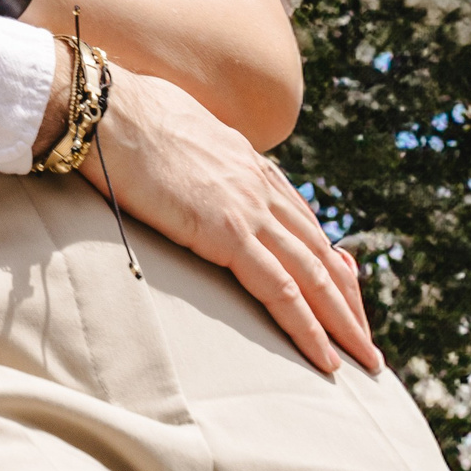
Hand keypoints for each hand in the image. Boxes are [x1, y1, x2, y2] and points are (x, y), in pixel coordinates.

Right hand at [88, 65, 379, 375]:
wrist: (104, 109)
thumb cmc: (120, 115)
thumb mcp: (173, 129)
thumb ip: (193, 150)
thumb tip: (182, 156)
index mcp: (246, 161)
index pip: (301, 218)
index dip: (325, 258)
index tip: (341, 287)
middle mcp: (259, 184)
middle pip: (320, 251)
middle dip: (348, 299)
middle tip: (366, 339)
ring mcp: (249, 209)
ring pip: (315, 276)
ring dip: (344, 323)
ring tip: (365, 361)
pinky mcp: (228, 233)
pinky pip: (282, 291)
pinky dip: (309, 329)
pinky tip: (325, 359)